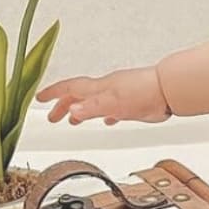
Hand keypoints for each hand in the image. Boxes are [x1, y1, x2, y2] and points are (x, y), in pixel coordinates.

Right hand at [36, 66, 171, 125]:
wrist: (169, 90)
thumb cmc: (144, 92)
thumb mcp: (113, 103)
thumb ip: (92, 108)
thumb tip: (71, 111)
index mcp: (99, 88)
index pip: (70, 88)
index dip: (54, 93)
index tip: (39, 98)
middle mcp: (107, 89)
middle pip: (79, 96)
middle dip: (63, 106)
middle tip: (52, 117)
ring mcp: (119, 95)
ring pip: (95, 102)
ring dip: (82, 111)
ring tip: (73, 121)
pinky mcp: (132, 103)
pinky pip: (113, 108)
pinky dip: (104, 114)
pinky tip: (107, 120)